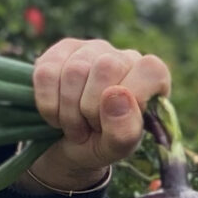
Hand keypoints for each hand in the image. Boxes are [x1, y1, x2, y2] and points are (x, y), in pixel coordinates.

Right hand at [19, 39, 171, 193]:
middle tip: (91, 128)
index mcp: (151, 77)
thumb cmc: (101, 144)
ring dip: (69, 111)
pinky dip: (48, 103)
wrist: (65, 147)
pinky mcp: (60, 51)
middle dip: (92, 109)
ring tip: (74, 126)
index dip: (130, 97)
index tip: (117, 121)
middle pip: (107, 67)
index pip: (151, 69)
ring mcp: (91, 49)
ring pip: (74, 70)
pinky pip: (47, 72)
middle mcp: (123, 57)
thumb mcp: (117, 148)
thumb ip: (124, 129)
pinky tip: (55, 114)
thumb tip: (116, 94)